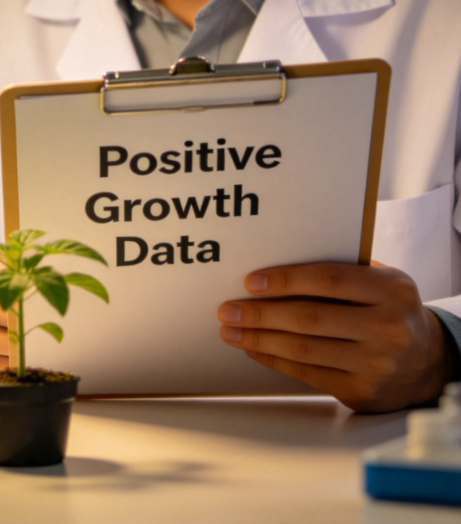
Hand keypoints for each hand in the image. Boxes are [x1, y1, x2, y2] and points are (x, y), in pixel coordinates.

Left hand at [217, 261, 458, 411]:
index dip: (285, 280)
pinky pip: (307, 373)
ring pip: (303, 349)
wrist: (428, 361)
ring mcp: (376, 364)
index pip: (328, 279)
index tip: (250, 282)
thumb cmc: (389, 309)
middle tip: (228, 309)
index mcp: (391, 290)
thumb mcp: (380, 281)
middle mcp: (388, 328)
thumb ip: (341, 270)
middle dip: (261, 314)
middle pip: (309, 318)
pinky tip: (253, 349)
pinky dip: (274, 360)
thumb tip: (276, 264)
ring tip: (230, 330)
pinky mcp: (362, 391)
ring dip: (259, 340)